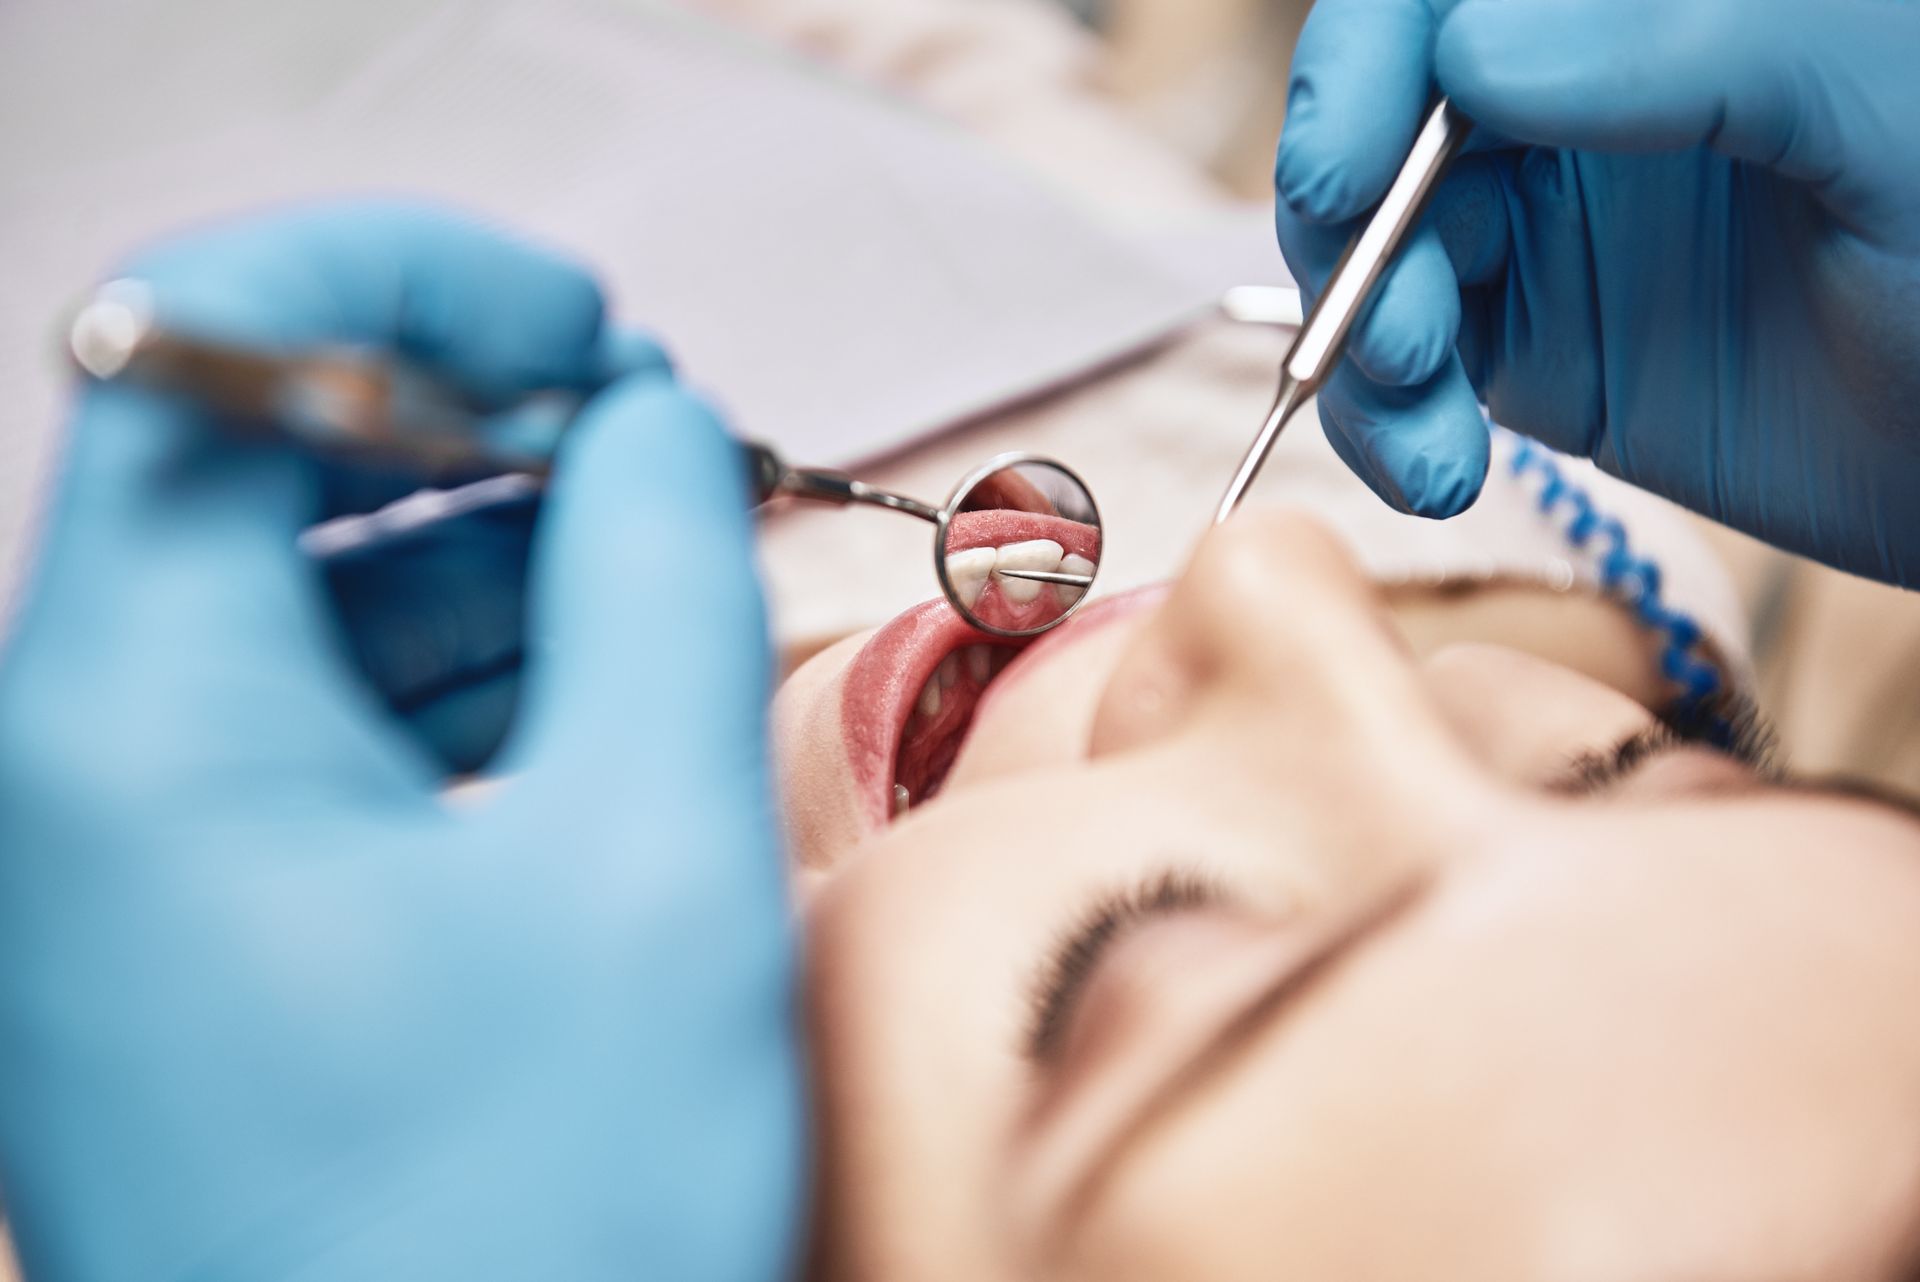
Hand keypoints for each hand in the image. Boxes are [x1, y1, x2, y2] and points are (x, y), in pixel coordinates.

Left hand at [0, 204, 802, 1280]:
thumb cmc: (526, 1247)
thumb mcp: (651, 860)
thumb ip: (656, 583)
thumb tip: (652, 426)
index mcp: (137, 723)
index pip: (203, 349)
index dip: (406, 283)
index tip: (578, 327)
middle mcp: (83, 776)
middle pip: (252, 465)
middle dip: (470, 412)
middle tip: (654, 435)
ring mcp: (131, 863)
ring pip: (297, 595)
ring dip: (483, 537)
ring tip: (657, 545)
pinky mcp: (204, 935)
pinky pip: (317, 722)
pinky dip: (459, 662)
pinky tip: (594, 672)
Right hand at [1272, 0, 1919, 584]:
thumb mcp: (1881, 108)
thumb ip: (1695, 41)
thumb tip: (1475, 51)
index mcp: (1655, 8)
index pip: (1442, 0)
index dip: (1361, 70)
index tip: (1341, 173)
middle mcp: (1580, 97)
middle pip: (1378, 131)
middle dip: (1355, 238)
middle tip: (1401, 338)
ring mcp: (1550, 223)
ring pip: (1375, 258)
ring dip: (1362, 354)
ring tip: (1429, 443)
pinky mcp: (1536, 345)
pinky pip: (1407, 372)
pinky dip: (1388, 426)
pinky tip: (1435, 473)